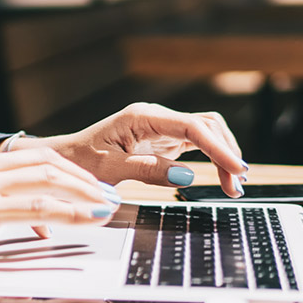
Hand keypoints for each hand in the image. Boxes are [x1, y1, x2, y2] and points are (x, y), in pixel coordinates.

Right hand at [0, 144, 121, 265]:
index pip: (23, 158)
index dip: (57, 171)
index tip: (79, 184)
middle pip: (43, 160)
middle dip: (79, 176)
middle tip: (103, 192)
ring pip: (46, 177)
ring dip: (83, 190)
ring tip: (106, 204)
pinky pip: (35, 207)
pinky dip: (68, 211)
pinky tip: (88, 218)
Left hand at [13, 103, 248, 196]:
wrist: (66, 160)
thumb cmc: (82, 162)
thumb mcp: (111, 170)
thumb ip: (148, 171)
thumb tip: (188, 176)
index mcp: (142, 117)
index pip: (192, 126)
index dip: (218, 147)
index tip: (236, 169)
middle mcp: (156, 117)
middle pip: (206, 125)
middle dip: (226, 152)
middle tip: (236, 184)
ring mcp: (162, 128)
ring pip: (206, 133)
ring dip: (223, 155)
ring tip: (233, 185)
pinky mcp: (164, 141)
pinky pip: (198, 144)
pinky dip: (213, 158)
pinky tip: (223, 177)